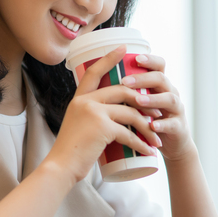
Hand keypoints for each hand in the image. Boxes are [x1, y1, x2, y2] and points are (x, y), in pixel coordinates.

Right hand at [44, 46, 161, 184]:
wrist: (60, 167)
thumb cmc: (70, 152)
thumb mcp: (78, 125)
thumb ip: (92, 116)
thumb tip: (113, 116)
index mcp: (79, 99)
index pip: (94, 71)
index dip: (109, 59)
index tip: (123, 49)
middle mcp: (86, 101)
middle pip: (122, 91)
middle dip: (144, 101)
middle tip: (157, 113)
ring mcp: (94, 112)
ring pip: (130, 113)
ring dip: (147, 126)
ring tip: (156, 137)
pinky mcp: (102, 127)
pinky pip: (129, 133)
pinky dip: (142, 144)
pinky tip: (149, 150)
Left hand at [119, 54, 196, 161]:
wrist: (169, 144)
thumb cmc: (148, 119)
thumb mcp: (139, 102)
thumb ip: (127, 91)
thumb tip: (98, 76)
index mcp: (160, 85)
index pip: (158, 65)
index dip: (149, 59)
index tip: (135, 57)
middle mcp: (170, 92)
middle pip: (161, 78)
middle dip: (143, 79)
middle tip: (125, 81)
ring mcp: (176, 109)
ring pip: (169, 99)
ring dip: (153, 99)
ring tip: (138, 101)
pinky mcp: (178, 128)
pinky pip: (172, 124)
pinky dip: (162, 124)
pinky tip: (152, 126)